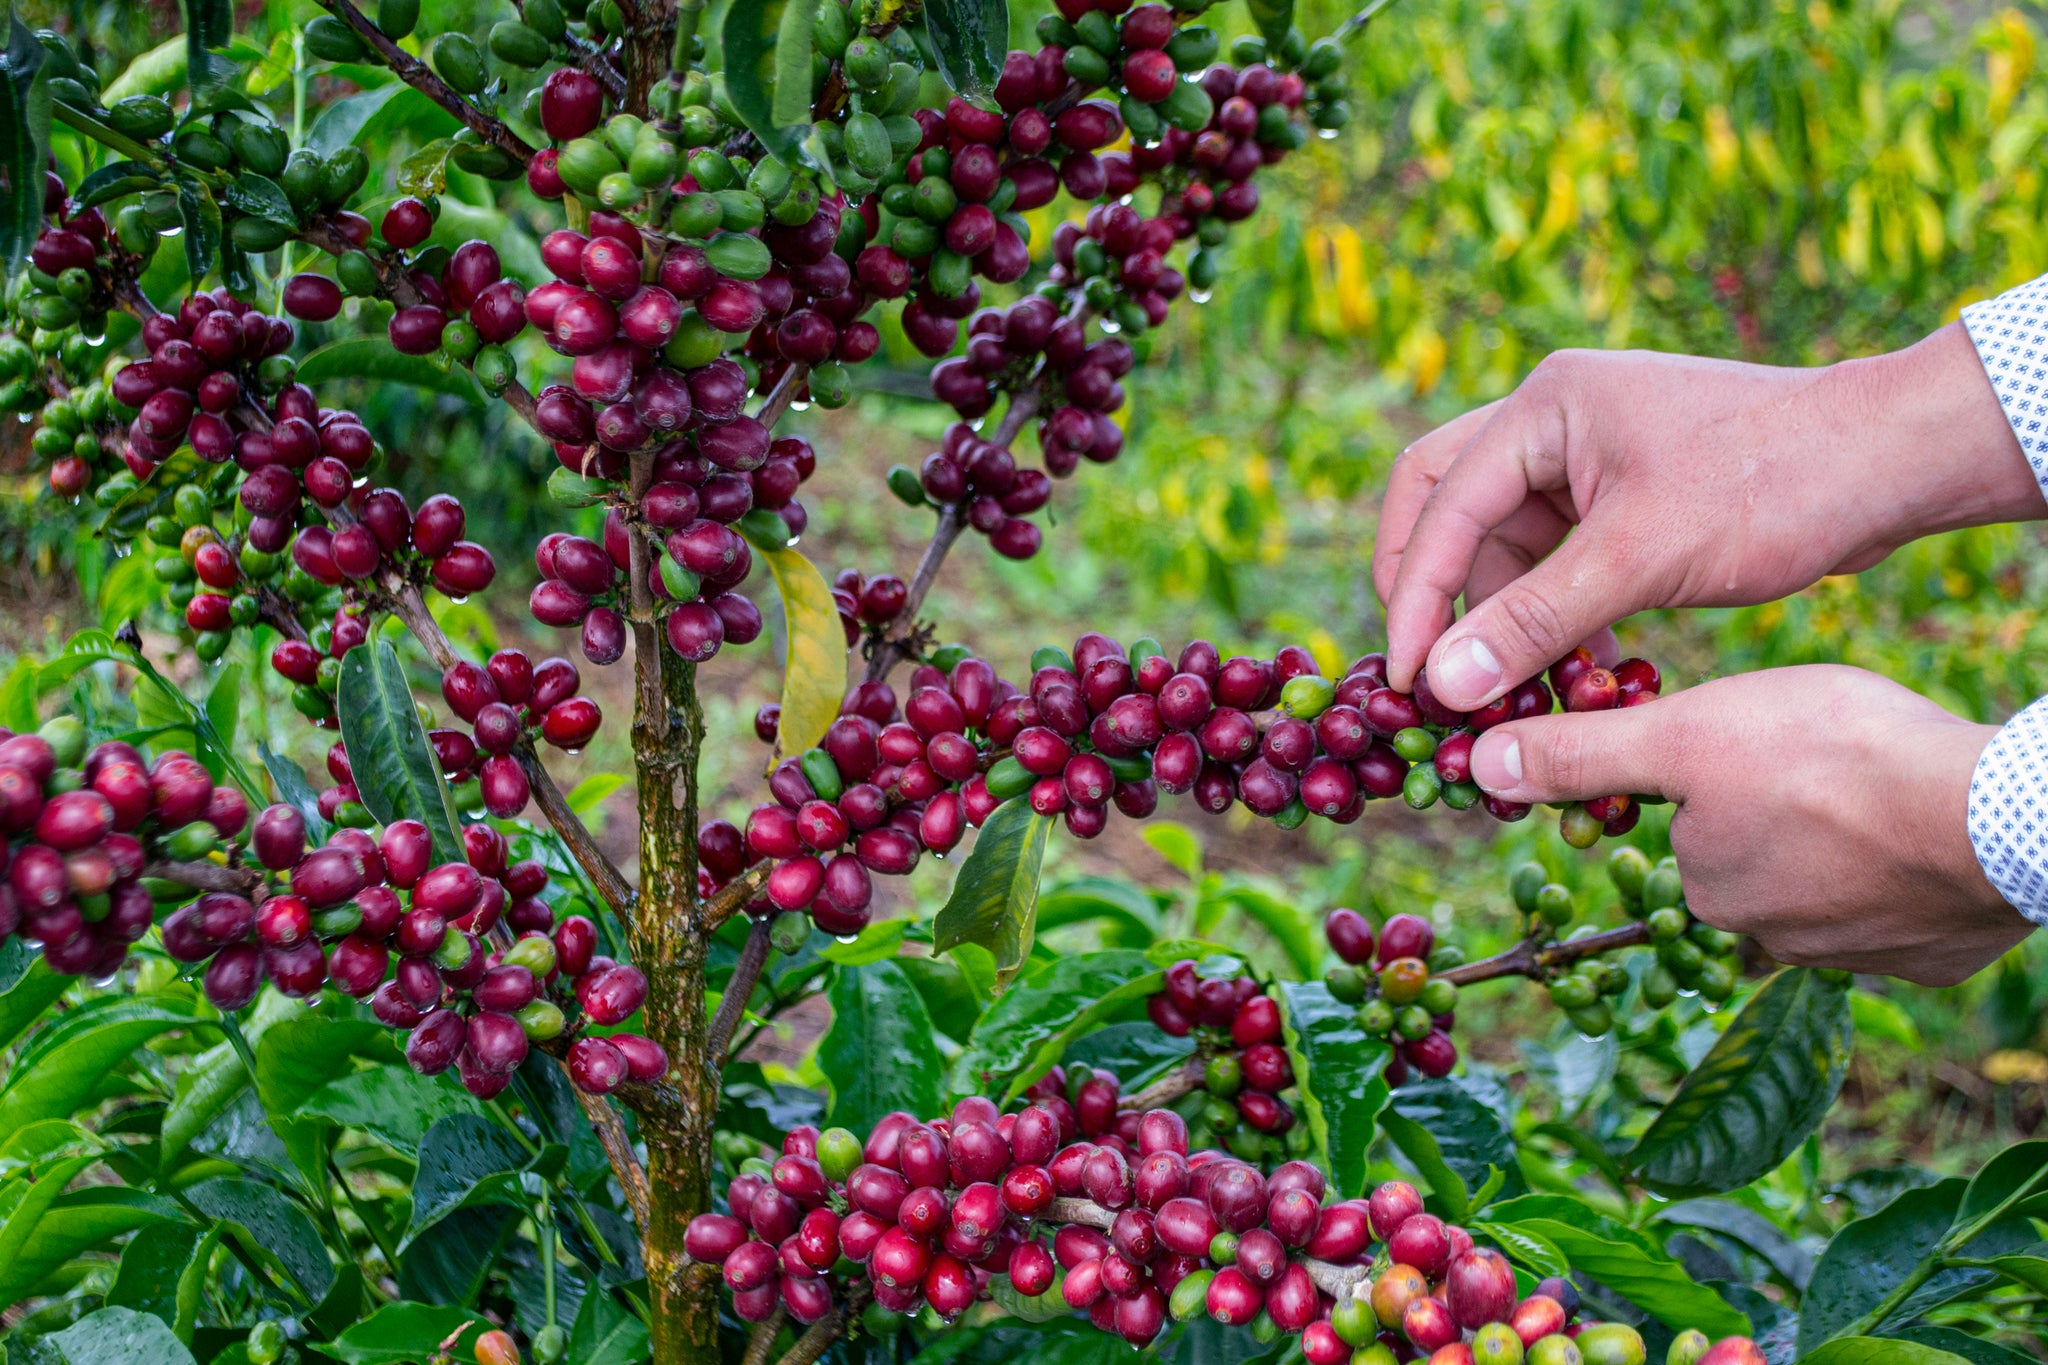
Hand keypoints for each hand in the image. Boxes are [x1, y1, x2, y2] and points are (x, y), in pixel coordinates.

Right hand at [1372, 323, 2037, 708]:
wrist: (1890, 465)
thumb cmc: (1770, 488)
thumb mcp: (1640, 558)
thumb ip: (1533, 622)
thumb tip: (1444, 687)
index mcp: (1544, 406)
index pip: (1441, 504)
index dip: (1417, 598)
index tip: (1412, 680)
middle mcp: (1552, 420)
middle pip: (1444, 504)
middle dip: (1433, 591)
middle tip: (1428, 668)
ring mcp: (1587, 455)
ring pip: (1502, 540)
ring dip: (1502, 614)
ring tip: (1513, 690)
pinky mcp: (1623, 494)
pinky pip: (1554, 557)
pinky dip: (1553, 614)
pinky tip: (1574, 671)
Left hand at [1466, 665, 2030, 984]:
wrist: (1993, 815)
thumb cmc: (1831, 757)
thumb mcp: (1685, 733)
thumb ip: (1582, 755)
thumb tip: (1477, 771)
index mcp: (1708, 890)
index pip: (1692, 829)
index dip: (1717, 776)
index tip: (1764, 747)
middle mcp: (1771, 942)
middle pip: (1757, 858)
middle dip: (1780, 807)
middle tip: (1826, 757)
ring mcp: (1857, 957)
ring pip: (1828, 880)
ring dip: (1844, 836)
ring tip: (1878, 784)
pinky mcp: (1931, 957)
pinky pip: (1901, 903)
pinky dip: (1907, 865)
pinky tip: (1923, 825)